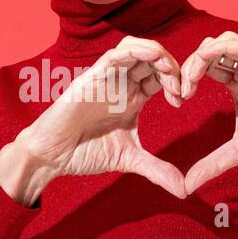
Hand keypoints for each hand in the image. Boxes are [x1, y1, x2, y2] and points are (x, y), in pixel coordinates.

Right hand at [6, 35, 187, 199]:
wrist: (53, 156)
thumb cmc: (85, 152)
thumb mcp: (129, 159)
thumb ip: (157, 170)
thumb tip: (184, 190)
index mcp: (133, 98)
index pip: (161, 77)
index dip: (177, 81)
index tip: (183, 99)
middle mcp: (122, 84)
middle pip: (153, 59)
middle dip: (172, 67)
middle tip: (180, 88)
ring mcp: (108, 78)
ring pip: (136, 48)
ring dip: (157, 53)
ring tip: (167, 70)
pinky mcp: (93, 77)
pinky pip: (115, 55)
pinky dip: (135, 50)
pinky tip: (150, 56)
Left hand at [178, 31, 237, 193]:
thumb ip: (212, 164)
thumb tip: (186, 185)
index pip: (206, 68)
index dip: (187, 77)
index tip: (177, 99)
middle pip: (211, 52)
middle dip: (190, 65)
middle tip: (180, 88)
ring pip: (225, 42)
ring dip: (202, 54)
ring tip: (191, 77)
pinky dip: (223, 48)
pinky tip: (208, 60)